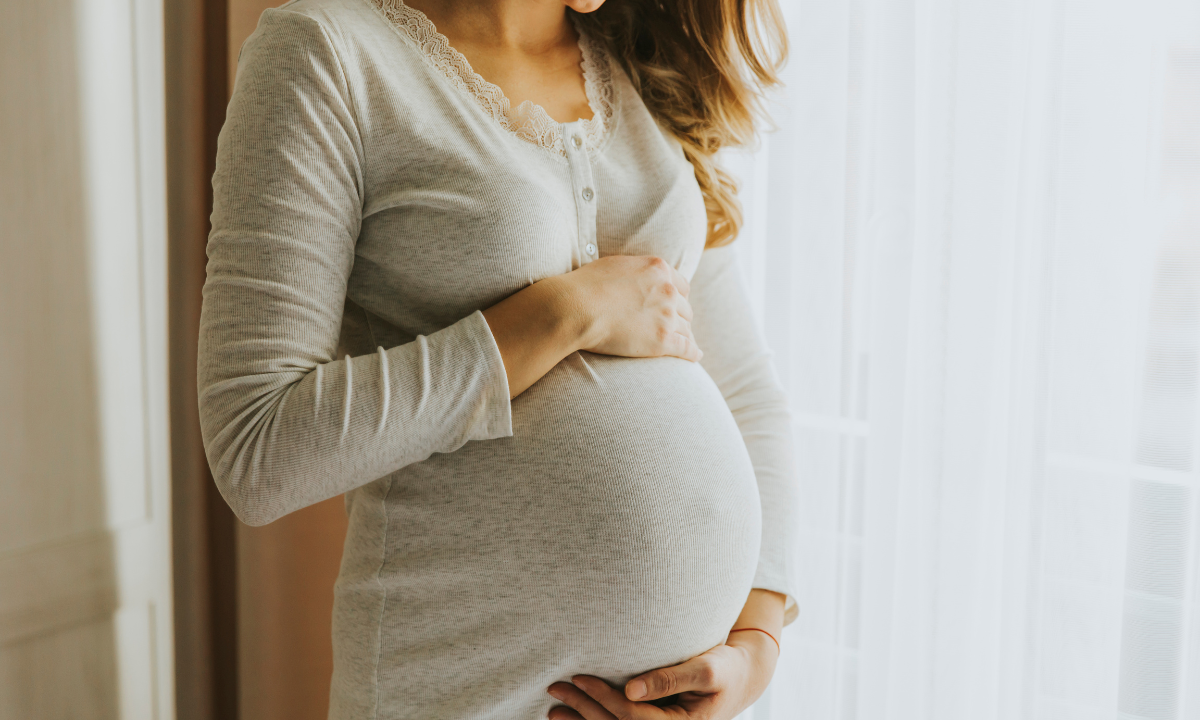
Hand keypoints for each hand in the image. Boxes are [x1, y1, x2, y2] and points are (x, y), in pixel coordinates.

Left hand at [546, 631, 778, 719]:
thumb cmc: (725, 667)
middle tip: (555, 689)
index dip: (604, 699)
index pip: (633, 716)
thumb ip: (670, 678)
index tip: (579, 678)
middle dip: (584, 711)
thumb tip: (630, 688)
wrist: (740, 677)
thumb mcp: (705, 669)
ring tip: (553, 711)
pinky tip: (573, 719)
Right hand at [560, 255, 700, 362]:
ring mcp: (666, 316)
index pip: (681, 285)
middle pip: (685, 308)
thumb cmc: (587, 286)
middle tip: (673, 326)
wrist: (576, 308)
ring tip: (683, 344)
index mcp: (658, 269)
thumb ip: (636, 271)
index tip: (674, 306)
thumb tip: (638, 277)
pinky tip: (695, 356)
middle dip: (679, 317)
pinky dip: (692, 353)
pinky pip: (686, 348)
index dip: (678, 297)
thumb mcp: (617, 265)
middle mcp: (668, 290)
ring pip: (686, 328)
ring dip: (684, 335)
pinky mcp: (662, 340)